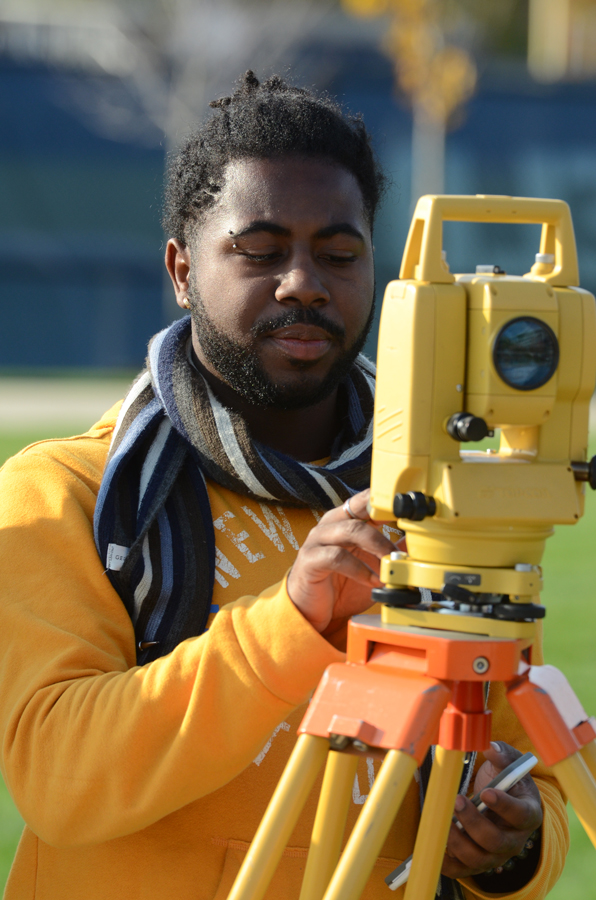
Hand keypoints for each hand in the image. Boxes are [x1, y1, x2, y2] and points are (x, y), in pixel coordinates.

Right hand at [286, 489, 398, 633]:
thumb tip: (417, 545)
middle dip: (386, 517)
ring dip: (377, 546)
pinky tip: (372, 581)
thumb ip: (391, 553)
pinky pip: (337, 557)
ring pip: (352, 530)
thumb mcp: (372, 567)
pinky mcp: (310, 560)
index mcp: (346, 521)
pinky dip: (359, 569)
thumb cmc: (340, 585)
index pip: (367, 500)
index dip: (388, 500)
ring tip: (391, 563)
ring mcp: (318, 540)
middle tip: (408, 530)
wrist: (309, 610)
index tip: (411, 507)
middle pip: (359, 507)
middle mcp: (332, 525)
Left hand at [442, 741, 542, 880]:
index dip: (504, 806)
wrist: (501, 803)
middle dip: (474, 823)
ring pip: (477, 859)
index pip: (521, 815)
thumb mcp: (510, 765)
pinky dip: (445, 861)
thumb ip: (502, 755)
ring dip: (457, 841)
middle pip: (497, 842)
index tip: (486, 792)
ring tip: (442, 819)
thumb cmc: (506, 781)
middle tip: (457, 801)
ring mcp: (495, 855)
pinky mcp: (476, 863)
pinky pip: (461, 870)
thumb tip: (490, 747)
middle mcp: (513, 840)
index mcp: (527, 814)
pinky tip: (434, 841)